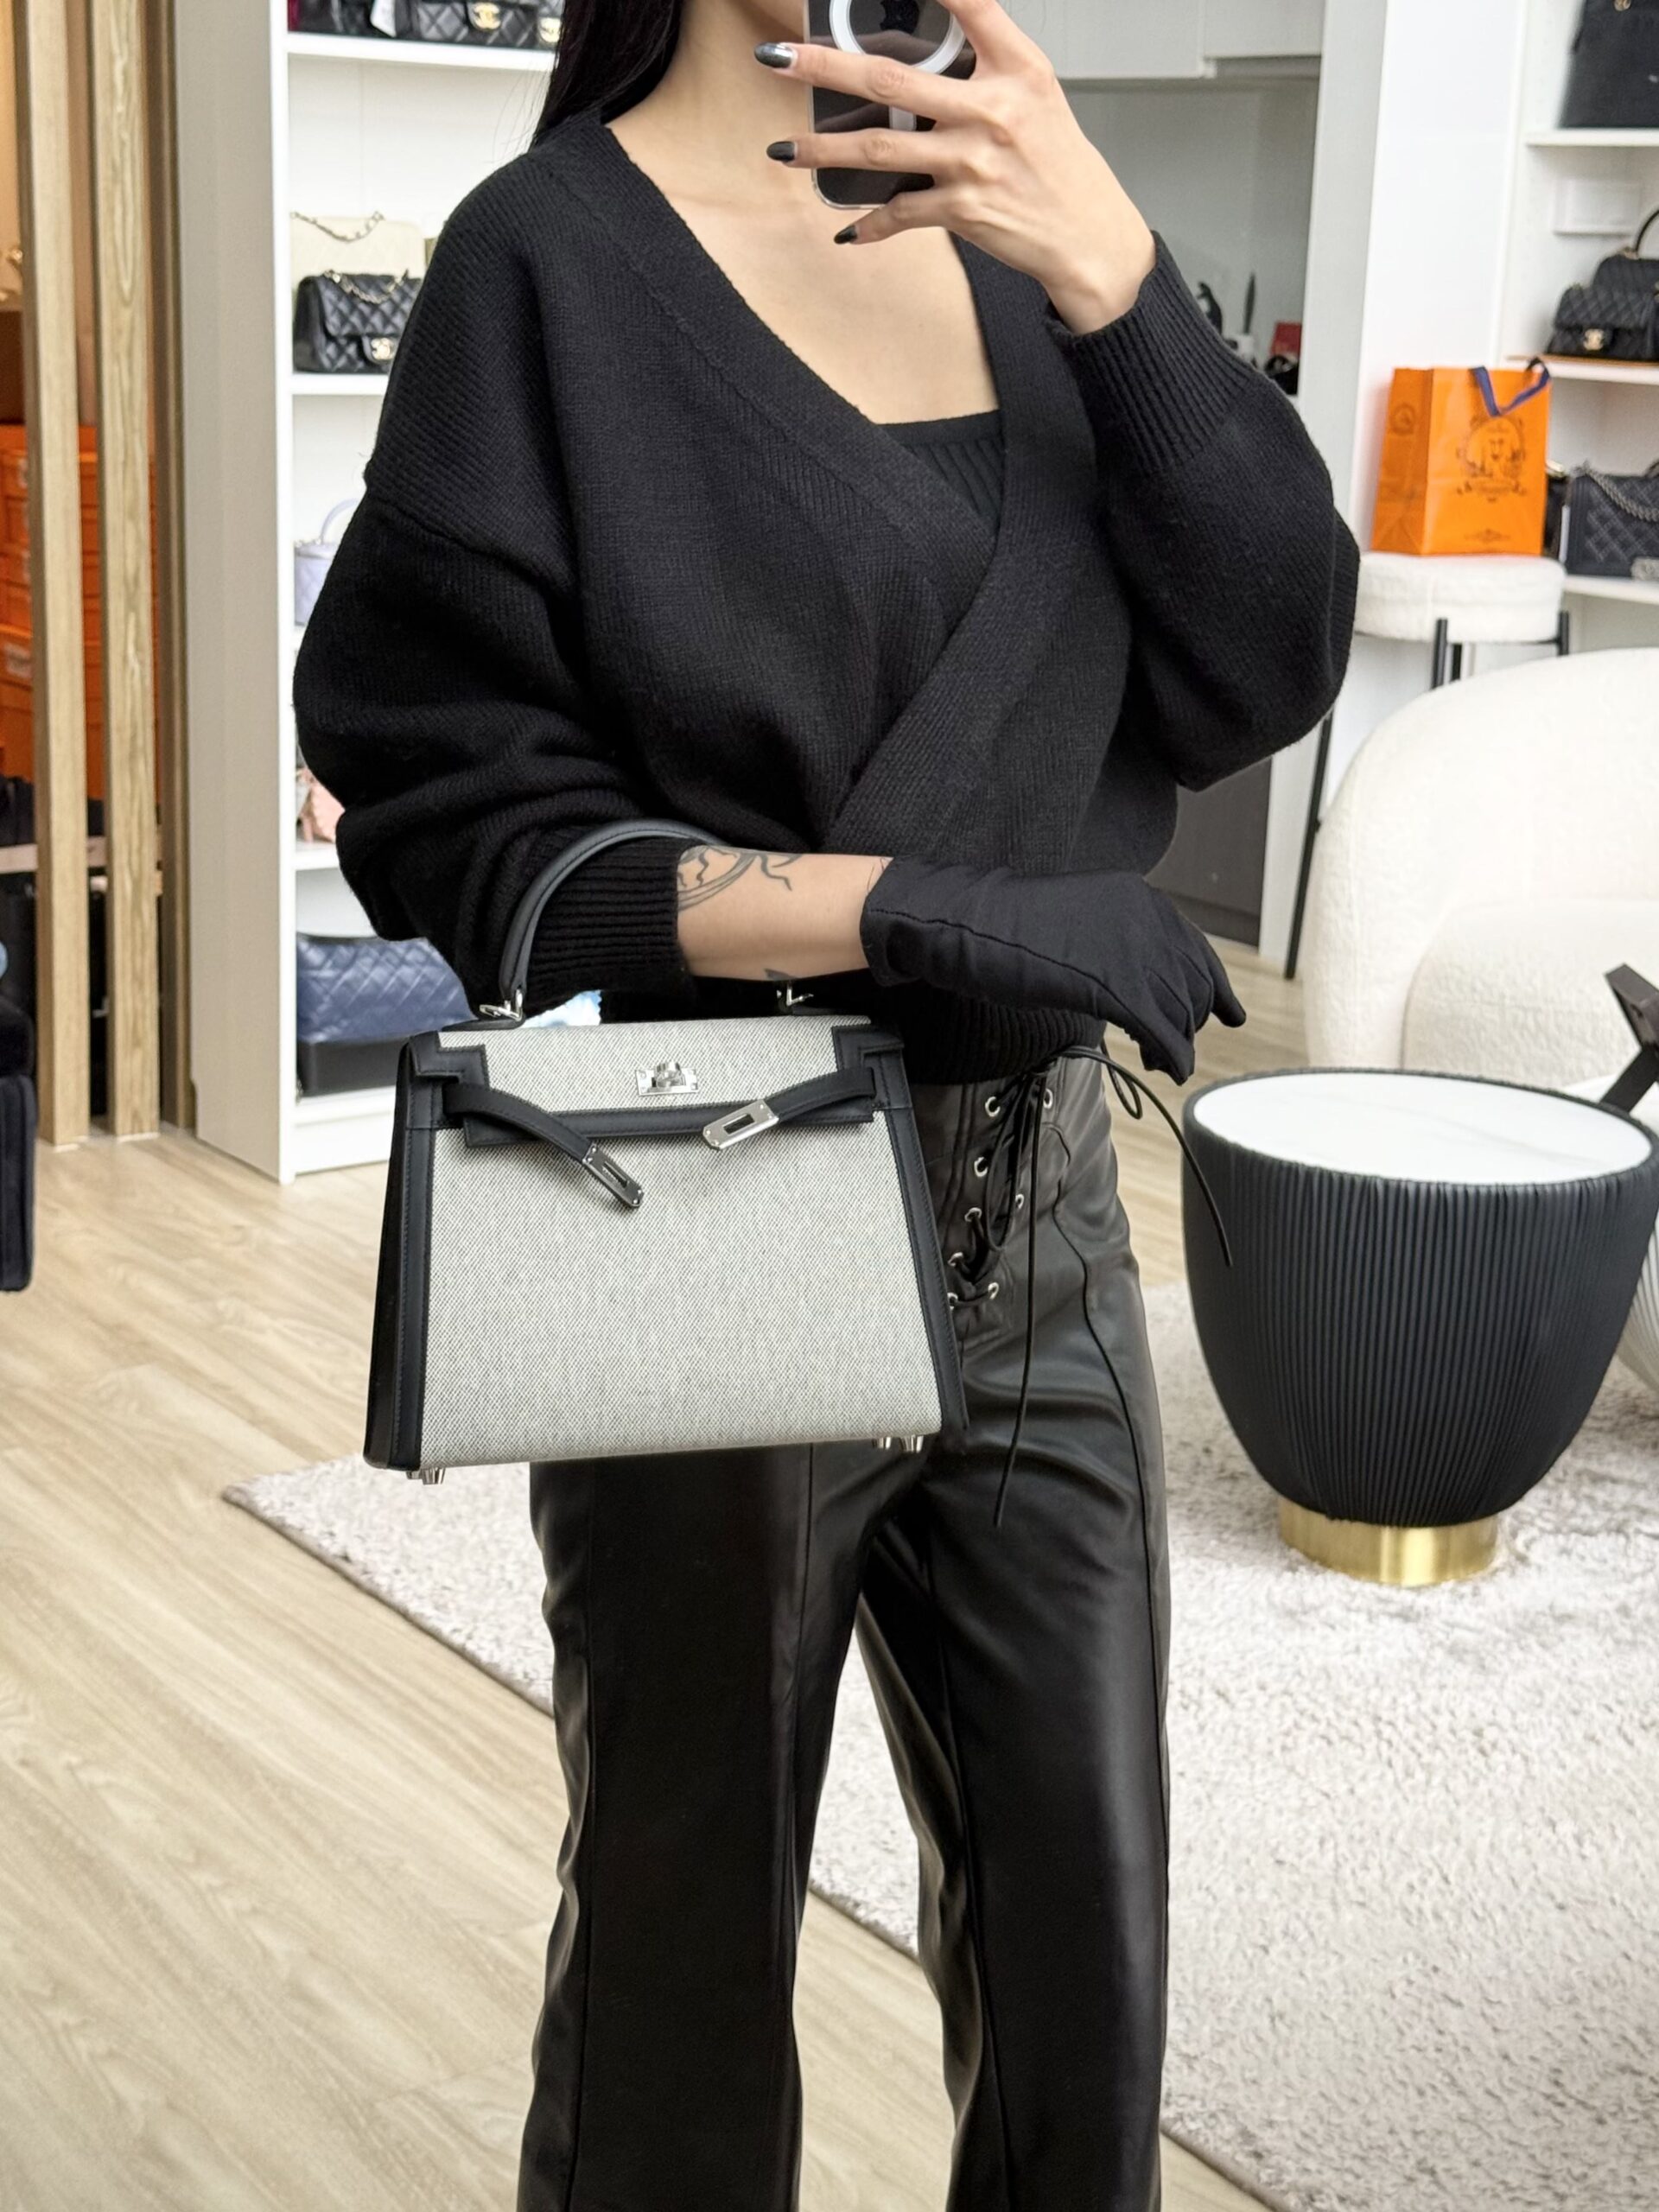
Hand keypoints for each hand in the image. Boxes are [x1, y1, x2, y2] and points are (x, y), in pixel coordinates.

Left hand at [755, 0, 1155, 332]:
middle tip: (778, 57)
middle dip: (825, 66)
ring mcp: (972, 161)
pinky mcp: (963, 209)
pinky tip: (846, 229)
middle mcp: (991, 109)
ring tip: (783, 151)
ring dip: (822, 152)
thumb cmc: (1059, 163)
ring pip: (879, 150)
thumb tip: (924, 50)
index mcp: (1015, 68)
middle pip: (890, 79)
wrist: (1088, 235)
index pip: (970, 5)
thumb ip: (986, 61)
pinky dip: (871, 224)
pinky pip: (901, 213)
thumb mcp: (1036, 93)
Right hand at [860, 857, 1246, 1083]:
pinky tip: (1165, 1069)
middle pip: (1195, 981)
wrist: (966, 921)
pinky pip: (1161, 1030)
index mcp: (1138, 897)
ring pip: (1182, 1009)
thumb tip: (1140, 974)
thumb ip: (1115, 938)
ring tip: (1161, 1062)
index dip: (1213, 986)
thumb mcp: (1077, 919)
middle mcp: (1146, 918)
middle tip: (1177, 1047)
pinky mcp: (1112, 984)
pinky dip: (1172, 1056)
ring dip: (1179, 1043)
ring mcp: (1131, 950)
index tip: (1222, 1012)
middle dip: (1193, 1019)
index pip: (1195, 947)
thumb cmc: (1005, 924)